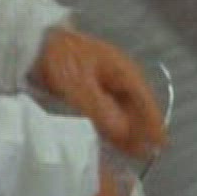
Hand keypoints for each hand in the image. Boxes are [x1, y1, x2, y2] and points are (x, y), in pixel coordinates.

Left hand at [33, 29, 166, 159]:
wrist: (34, 40)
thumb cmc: (60, 57)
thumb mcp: (78, 84)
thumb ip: (101, 109)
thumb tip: (124, 132)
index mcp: (123, 71)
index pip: (145, 101)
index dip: (153, 123)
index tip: (162, 144)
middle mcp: (118, 77)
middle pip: (135, 107)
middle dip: (141, 130)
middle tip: (146, 155)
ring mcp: (104, 82)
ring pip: (121, 110)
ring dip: (127, 130)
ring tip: (131, 152)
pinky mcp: (89, 88)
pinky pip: (107, 110)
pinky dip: (111, 125)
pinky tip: (110, 137)